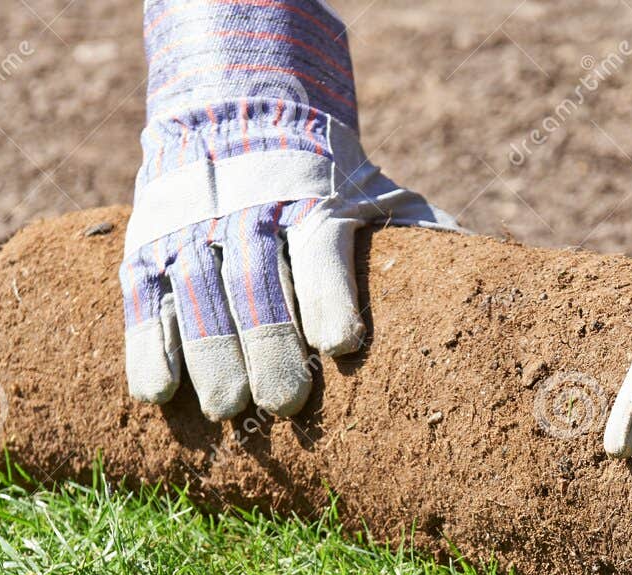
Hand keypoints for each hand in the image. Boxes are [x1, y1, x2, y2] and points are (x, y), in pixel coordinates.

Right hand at [122, 0, 456, 420]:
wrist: (237, 107)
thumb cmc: (327, 179)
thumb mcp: (375, 192)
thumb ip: (418, 234)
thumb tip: (485, 275)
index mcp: (312, 201)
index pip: (321, 249)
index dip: (330, 296)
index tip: (340, 346)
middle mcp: (249, 213)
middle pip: (256, 284)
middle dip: (270, 344)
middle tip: (283, 404)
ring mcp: (194, 230)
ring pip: (199, 295)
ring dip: (212, 356)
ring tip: (229, 410)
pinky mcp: (151, 247)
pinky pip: (145, 299)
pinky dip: (149, 345)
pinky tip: (158, 395)